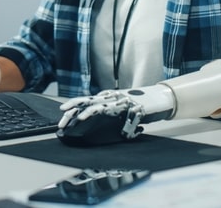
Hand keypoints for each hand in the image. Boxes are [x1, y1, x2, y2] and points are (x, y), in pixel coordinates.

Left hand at [58, 86, 175, 140]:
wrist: (159, 99)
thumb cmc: (139, 106)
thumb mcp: (120, 110)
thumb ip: (108, 114)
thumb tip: (91, 121)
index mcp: (106, 97)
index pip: (85, 100)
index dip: (72, 106)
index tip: (62, 115)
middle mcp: (110, 97)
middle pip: (86, 102)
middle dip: (72, 112)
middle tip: (62, 123)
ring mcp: (120, 100)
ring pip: (98, 105)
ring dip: (86, 113)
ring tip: (77, 120)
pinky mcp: (131, 106)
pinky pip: (119, 112)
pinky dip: (109, 117)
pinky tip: (106, 122)